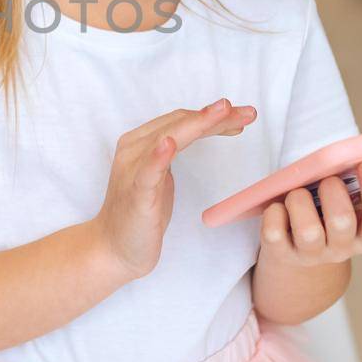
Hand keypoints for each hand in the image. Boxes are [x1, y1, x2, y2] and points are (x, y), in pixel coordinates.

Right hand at [93, 99, 257, 281]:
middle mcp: (134, 150)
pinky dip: (158, 156)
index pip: (181, 119)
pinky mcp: (136, 195)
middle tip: (248, 112)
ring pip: (168, 138)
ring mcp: (133, 171)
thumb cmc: (141, 212)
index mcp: (141, 142)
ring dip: (196, 123)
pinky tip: (169, 144)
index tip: (243, 115)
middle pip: (179, 123)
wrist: (114, 250)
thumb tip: (204, 129)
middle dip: (216, 116)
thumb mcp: (162, 175)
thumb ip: (176, 150)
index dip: (213, 115)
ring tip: (222, 111)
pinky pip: (147, 172)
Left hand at [257, 157, 361, 266]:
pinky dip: (275, 214)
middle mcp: (342, 248)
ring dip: (301, 203)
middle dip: (335, 195)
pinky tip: (277, 204)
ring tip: (298, 190)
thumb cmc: (339, 213)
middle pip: (344, 224)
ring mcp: (310, 254)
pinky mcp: (280, 252)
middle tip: (328, 177)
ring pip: (309, 232)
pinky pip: (275, 234)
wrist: (300, 250)